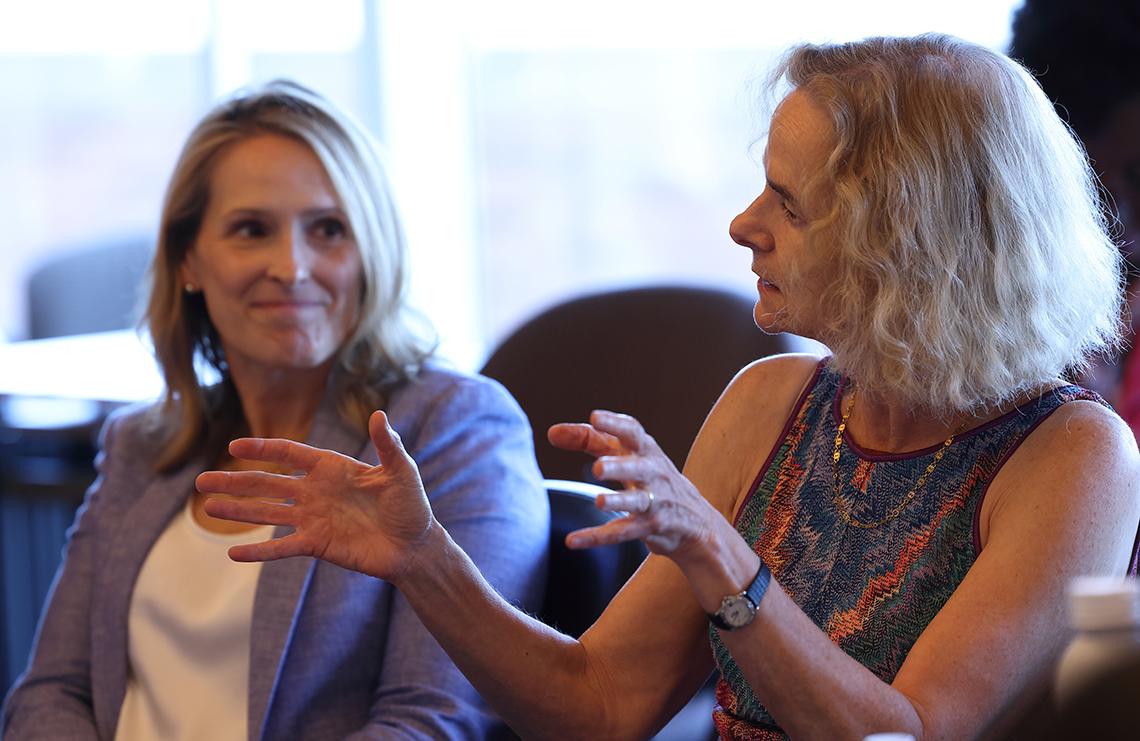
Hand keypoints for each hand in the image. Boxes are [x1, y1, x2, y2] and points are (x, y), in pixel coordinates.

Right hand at [198, 410, 433, 583]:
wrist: (415, 546)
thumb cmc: (411, 506)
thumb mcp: (402, 472)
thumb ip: (387, 445)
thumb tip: (378, 414)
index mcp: (332, 468)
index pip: (289, 454)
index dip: (262, 450)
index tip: (233, 447)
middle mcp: (316, 491)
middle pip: (267, 483)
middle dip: (235, 482)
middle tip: (201, 481)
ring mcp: (313, 518)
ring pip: (266, 513)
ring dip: (237, 512)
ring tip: (207, 508)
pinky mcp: (316, 545)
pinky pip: (282, 547)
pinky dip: (259, 551)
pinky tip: (232, 554)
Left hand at [547, 410, 718, 557]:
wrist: (696, 522)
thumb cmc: (651, 478)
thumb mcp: (628, 456)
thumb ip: (591, 441)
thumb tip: (552, 432)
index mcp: (646, 451)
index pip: (633, 432)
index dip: (614, 424)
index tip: (594, 417)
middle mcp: (653, 473)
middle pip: (637, 467)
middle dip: (619, 466)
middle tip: (598, 468)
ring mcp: (654, 502)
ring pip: (636, 501)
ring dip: (618, 501)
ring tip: (599, 502)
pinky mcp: (650, 528)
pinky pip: (623, 533)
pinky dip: (596, 537)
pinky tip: (572, 540)